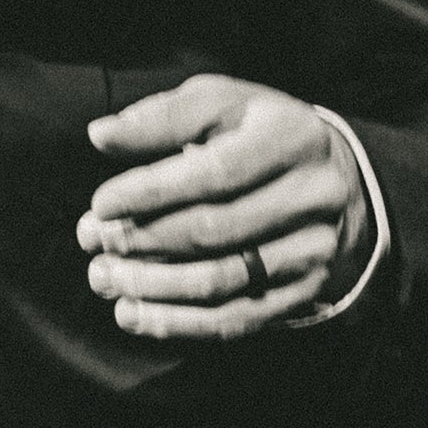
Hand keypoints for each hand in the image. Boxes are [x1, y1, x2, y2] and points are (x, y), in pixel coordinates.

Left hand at [76, 74, 376, 340]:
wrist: (336, 181)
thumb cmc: (259, 133)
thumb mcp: (222, 105)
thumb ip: (163, 118)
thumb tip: (101, 135)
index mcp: (291, 137)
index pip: (216, 172)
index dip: (152, 191)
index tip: (100, 203)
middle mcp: (312, 196)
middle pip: (216, 231)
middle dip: (143, 240)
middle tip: (91, 241)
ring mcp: (313, 251)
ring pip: (223, 282)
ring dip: (152, 286)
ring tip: (103, 279)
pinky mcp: (304, 293)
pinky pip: (235, 319)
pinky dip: (178, 323)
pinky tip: (133, 314)